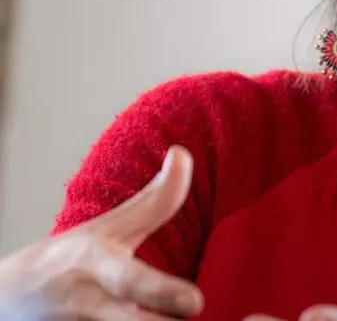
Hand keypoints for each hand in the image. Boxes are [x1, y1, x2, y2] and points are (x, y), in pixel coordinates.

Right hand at [0, 146, 203, 319]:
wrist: (8, 301)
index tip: (195, 303)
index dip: (161, 292)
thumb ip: (154, 201)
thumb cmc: (73, 260)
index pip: (129, 279)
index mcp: (97, 267)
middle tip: (194, 312)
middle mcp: (90, 305)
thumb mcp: (109, 228)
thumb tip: (183, 152)